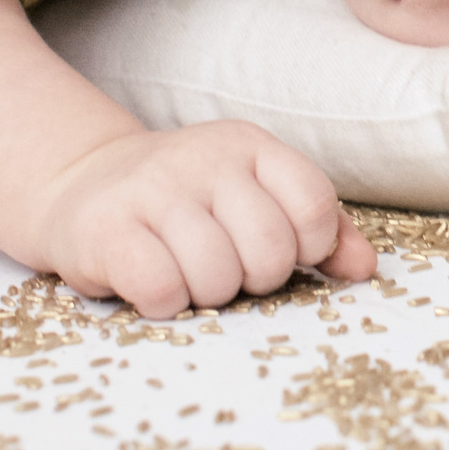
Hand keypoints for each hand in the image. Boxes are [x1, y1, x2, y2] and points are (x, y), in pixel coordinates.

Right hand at [34, 121, 376, 318]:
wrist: (83, 185)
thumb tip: (365, 268)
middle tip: (228, 268)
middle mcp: (205, 158)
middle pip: (270, 250)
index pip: (314, 206)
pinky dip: (166, 303)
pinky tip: (155, 285)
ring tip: (188, 274)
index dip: (309, 247)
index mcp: (250, 146)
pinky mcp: (107, 228)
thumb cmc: (188, 203)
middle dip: (256, 278)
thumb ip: (319, 227)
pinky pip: (163, 290)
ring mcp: (153, 190)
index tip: (284, 253)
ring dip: (208, 294)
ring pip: (217, 276)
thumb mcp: (254, 195)